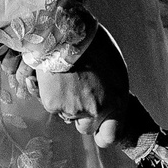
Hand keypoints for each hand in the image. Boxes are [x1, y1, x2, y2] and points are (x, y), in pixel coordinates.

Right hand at [34, 29, 156, 149]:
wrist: (66, 31)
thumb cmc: (92, 43)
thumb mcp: (115, 68)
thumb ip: (112, 92)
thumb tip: (106, 102)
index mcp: (116, 101)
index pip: (110, 136)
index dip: (103, 135)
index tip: (98, 132)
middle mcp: (96, 110)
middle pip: (86, 127)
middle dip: (82, 115)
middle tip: (78, 91)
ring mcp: (73, 110)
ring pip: (67, 115)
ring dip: (67, 102)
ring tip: (67, 77)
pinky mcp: (53, 104)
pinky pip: (52, 105)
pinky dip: (52, 94)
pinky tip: (54, 76)